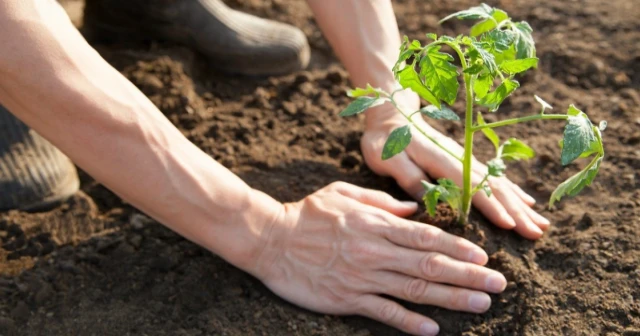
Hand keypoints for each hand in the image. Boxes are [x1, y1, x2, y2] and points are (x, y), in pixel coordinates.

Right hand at [251, 182, 506, 335]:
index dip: (457, 248)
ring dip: (450, 299)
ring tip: (480, 305)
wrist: (269, 239)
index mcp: (375, 224)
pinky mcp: (346, 298)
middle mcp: (374, 251)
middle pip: (428, 265)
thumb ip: (381, 201)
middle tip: (497, 285)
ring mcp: (361, 277)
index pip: (425, 237)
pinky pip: (383, 312)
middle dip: (466, 276)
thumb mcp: (344, 193)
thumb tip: (413, 209)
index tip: (483, 258)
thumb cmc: (307, 213)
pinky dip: (409, 322)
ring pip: (414, 290)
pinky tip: (432, 330)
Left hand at [362, 108, 549, 239]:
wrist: (391, 114)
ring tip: (541, 224)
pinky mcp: (465, 160)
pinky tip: (527, 203)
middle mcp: (461, 159)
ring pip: (499, 184)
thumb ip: (409, 177)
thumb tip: (430, 201)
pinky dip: (513, 191)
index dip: (491, 206)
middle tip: (536, 233)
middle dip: (516, 211)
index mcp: (442, 160)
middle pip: (494, 187)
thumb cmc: (386, 141)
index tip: (510, 225)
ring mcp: (466, 159)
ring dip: (520, 205)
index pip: (472, 187)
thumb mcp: (388, 159)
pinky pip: (494, 177)